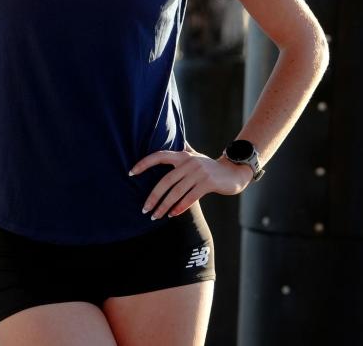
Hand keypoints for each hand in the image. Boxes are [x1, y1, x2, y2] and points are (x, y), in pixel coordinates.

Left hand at [130, 144, 253, 219]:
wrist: (232, 172)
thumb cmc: (208, 167)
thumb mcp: (193, 157)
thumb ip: (179, 153)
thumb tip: (162, 146)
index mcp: (182, 155)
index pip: (158, 156)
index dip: (144, 163)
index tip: (130, 173)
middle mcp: (189, 161)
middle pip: (166, 180)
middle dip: (153, 196)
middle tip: (144, 209)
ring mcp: (199, 172)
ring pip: (177, 192)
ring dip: (164, 206)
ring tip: (156, 216)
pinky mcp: (208, 183)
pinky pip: (190, 197)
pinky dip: (179, 207)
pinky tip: (172, 214)